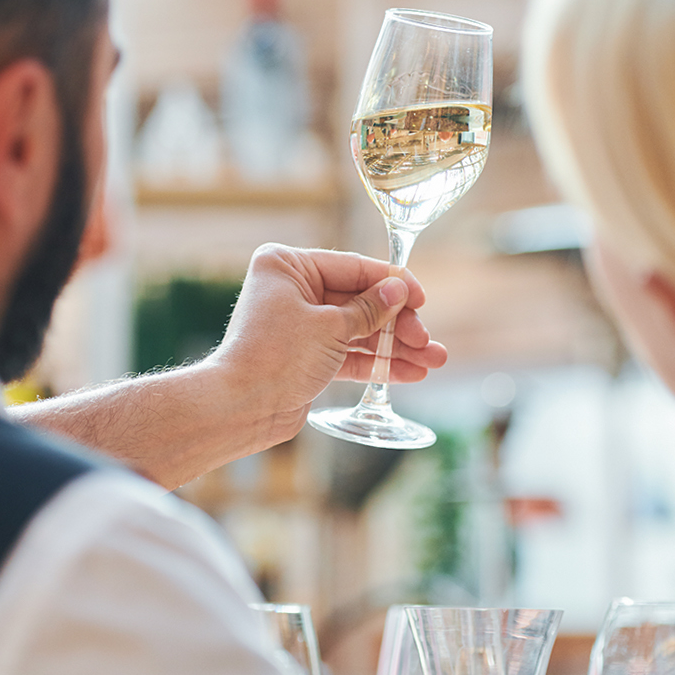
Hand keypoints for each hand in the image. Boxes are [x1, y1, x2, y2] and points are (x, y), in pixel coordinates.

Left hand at [208, 244, 448, 444]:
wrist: (241, 409)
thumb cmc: (275, 357)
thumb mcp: (331, 326)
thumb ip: (370, 308)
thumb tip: (399, 290)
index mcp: (288, 265)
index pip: (353, 267)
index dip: (392, 283)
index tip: (422, 299)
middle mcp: (292, 290)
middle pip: (360, 301)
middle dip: (398, 324)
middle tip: (426, 341)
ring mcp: (300, 324)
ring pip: (359, 331)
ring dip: (396, 347)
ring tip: (433, 361)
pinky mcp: (306, 357)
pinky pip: (349, 354)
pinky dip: (377, 363)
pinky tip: (411, 373)